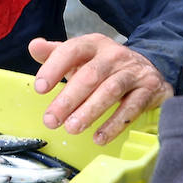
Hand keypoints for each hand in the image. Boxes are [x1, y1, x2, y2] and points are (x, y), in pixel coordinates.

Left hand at [30, 34, 172, 144]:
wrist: (148, 69)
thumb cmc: (104, 67)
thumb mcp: (81, 57)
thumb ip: (55, 54)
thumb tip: (34, 46)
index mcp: (93, 44)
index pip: (71, 50)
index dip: (54, 68)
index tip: (40, 88)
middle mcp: (114, 55)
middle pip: (90, 75)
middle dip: (69, 99)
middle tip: (52, 120)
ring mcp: (133, 71)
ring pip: (111, 91)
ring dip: (90, 111)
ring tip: (72, 128)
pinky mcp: (149, 89)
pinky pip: (132, 108)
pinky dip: (115, 124)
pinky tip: (99, 138)